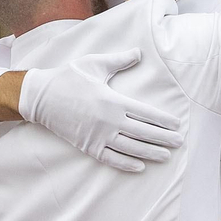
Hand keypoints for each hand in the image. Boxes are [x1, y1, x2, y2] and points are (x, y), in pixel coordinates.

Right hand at [18, 50, 183, 172]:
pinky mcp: (87, 146)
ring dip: (150, 153)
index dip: (163, 120)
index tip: (177, 125)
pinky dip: (126, 164)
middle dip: (163, 138)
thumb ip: (119, 60)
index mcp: (113, 100)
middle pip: (143, 132)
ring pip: (130, 148)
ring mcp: (98, 135)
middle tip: (179, 143)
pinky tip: (140, 167)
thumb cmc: (68, 77)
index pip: (145, 113)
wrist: (40, 96)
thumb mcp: (95, 64)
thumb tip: (139, 53)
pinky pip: (110, 158)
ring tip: (166, 156)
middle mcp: (109, 120)